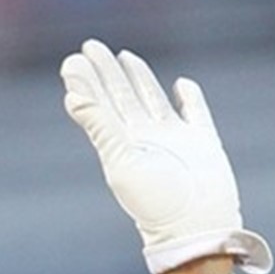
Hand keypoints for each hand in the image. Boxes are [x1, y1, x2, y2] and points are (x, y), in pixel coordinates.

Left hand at [61, 39, 271, 273]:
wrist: (195, 227)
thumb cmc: (154, 199)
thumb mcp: (121, 158)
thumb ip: (99, 124)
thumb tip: (71, 93)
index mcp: (122, 142)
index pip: (100, 104)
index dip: (87, 82)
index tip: (73, 59)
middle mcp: (145, 138)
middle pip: (122, 96)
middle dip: (107, 72)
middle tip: (91, 46)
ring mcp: (174, 139)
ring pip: (153, 99)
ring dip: (139, 79)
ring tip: (125, 57)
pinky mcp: (203, 143)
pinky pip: (196, 114)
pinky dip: (189, 98)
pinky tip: (181, 84)